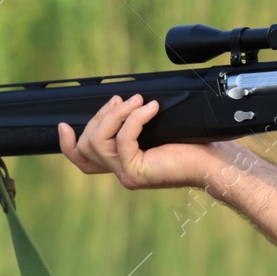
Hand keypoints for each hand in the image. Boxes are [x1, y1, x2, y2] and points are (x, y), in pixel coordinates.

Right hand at [59, 93, 221, 189]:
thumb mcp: (156, 130)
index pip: (84, 161)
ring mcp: (126, 175)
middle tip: (123, 100)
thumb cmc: (192, 145)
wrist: (214, 162)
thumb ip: (134, 124)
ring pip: (99, 141)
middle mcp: (121, 173)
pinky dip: (135, 119)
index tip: (62, 125)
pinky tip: (151, 108)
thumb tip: (119, 102)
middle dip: (101, 116)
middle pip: (88, 144)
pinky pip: (123, 139)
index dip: (68, 145)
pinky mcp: (135, 173)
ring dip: (116, 115)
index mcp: (123, 165)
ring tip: (137, 102)